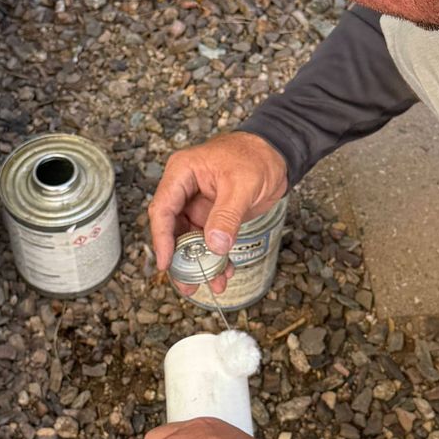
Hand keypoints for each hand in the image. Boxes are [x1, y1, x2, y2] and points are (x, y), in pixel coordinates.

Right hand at [149, 132, 287, 294]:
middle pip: (172, 229)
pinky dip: (216, 257)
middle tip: (188, 282)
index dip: (161, 238)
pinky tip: (225, 270)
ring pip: (190, 240)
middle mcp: (185, 190)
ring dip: (200, 263)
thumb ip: (227, 215)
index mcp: (182, 172)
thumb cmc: (256, 156)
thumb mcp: (242, 184)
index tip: (166, 263)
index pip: (162, 208)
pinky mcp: (212, 216)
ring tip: (212, 282)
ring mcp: (198, 204)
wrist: (277, 155)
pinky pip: (209, 241)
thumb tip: (215, 244)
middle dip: (181, 259)